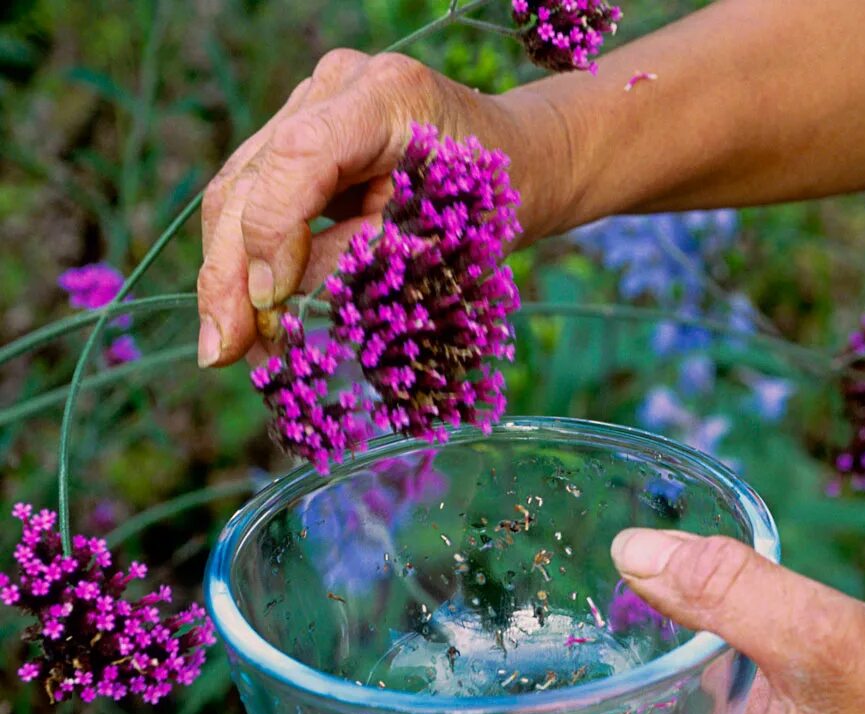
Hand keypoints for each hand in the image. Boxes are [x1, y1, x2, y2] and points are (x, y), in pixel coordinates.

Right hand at [195, 50, 566, 367]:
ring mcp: (311, 101)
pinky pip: (255, 193)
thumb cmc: (489, 203)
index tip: (269, 308)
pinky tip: (247, 314)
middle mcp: (337, 85)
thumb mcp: (439, 241)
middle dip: (229, 273)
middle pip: (249, 178)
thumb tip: (278, 305)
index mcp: (386, 95)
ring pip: (237, 188)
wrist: (515, 161)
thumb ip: (360, 261)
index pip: (298, 157)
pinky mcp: (301, 130)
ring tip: (232, 346)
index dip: (271, 235)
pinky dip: (248, 257)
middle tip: (223, 352)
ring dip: (228, 273)